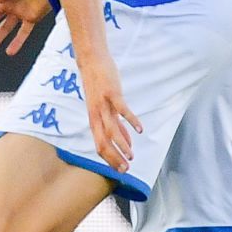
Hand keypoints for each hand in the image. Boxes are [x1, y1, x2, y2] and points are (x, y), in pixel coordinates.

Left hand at [78, 55, 142, 171]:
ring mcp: (103, 105)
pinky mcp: (111, 94)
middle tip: (125, 169)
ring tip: (131, 155)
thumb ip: (116, 126)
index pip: (100, 146)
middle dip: (114, 158)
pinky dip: (131, 121)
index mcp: (95, 120)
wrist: (91, 61)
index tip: (121, 171)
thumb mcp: (105, 108)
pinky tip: (140, 130)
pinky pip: (122, 110)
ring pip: (111, 130)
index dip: (110, 160)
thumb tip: (126, 142)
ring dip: (121, 145)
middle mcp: (96, 115)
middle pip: (102, 142)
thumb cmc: (99, 85)